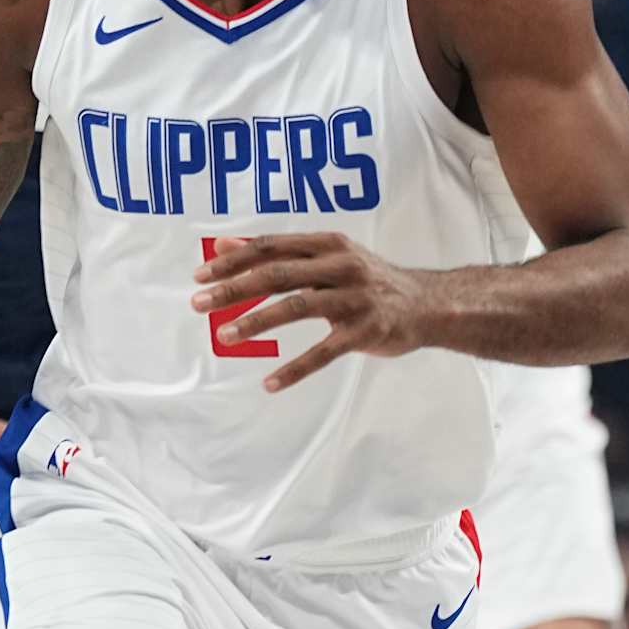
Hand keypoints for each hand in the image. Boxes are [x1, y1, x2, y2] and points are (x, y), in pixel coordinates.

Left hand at [192, 233, 430, 393]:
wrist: (428, 303)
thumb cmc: (368, 280)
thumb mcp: (327, 256)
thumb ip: (278, 252)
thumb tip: (223, 245)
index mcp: (326, 245)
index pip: (270, 247)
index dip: (233, 260)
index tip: (200, 275)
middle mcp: (339, 266)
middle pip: (277, 274)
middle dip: (234, 289)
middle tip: (199, 303)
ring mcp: (353, 298)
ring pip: (296, 307)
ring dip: (257, 322)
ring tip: (226, 336)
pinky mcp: (365, 331)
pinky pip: (324, 352)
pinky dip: (296, 369)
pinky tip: (270, 383)